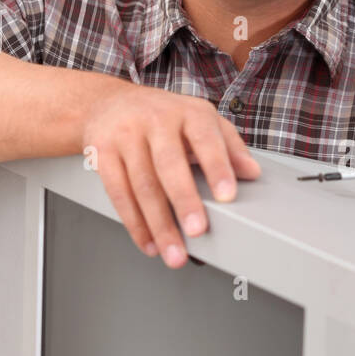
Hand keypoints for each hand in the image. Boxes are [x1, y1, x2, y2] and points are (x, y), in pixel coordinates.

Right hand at [82, 84, 259, 265]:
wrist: (109, 103)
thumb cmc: (163, 116)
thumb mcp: (201, 121)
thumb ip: (229, 147)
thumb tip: (252, 172)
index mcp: (187, 112)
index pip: (205, 139)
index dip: (218, 167)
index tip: (228, 196)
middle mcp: (155, 120)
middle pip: (169, 165)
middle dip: (184, 201)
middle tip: (197, 231)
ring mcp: (126, 136)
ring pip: (142, 186)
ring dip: (158, 224)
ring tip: (173, 252)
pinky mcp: (102, 153)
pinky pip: (118, 193)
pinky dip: (134, 223)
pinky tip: (148, 243)